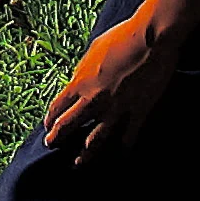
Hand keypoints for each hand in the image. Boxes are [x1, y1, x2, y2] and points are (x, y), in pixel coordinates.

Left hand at [41, 7, 182, 164]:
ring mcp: (116, 108)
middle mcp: (95, 99)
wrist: (151, 37)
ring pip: (96, 138)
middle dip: (58, 137)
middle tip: (50, 146)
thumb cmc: (122, 37)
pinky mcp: (138, 111)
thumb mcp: (94, 50)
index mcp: (81, 81)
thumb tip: (78, 79)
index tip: (48, 125)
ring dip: (85, 153)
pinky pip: (128, 136)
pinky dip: (124, 147)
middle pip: (70, 124)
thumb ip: (84, 68)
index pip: (58, 105)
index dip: (51, 118)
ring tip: (78, 163)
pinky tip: (121, 154)